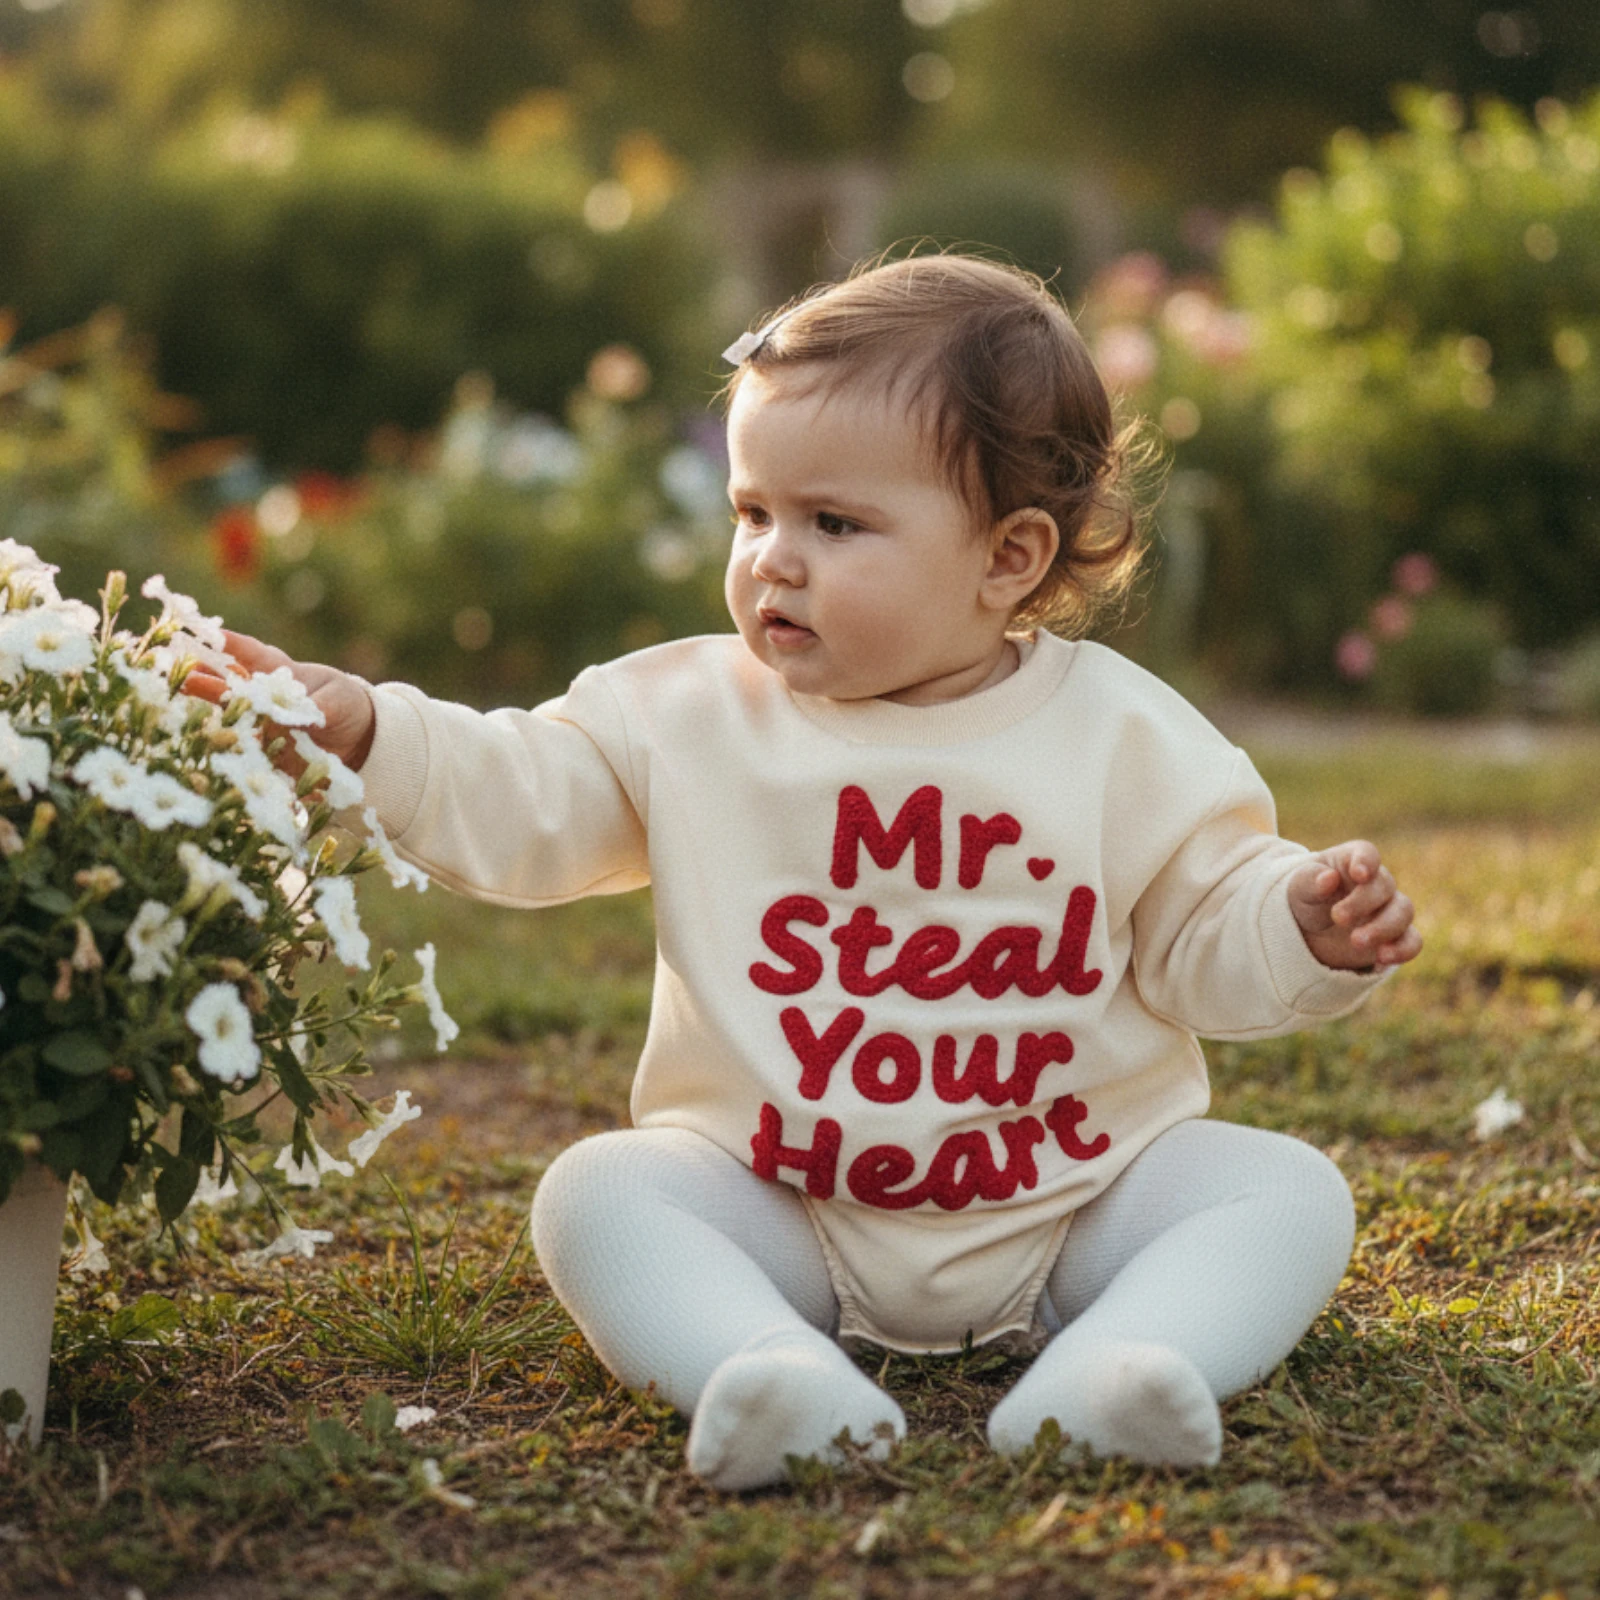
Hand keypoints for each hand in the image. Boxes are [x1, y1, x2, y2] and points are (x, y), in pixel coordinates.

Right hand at [183, 630, 376, 771]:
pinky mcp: (265, 753)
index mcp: (280, 673)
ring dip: (207, 710)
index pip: (252, 654)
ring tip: (182, 701)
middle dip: (203, 678)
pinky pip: (245, 751)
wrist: (359, 739)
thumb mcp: (338, 700)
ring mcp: (261, 725)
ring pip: (229, 715)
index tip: (209, 632)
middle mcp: (263, 698)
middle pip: (229, 685)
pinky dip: (229, 748)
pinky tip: (209, 747)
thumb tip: (301, 716)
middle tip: (177, 671)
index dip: (231, 643)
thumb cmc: (344, 703)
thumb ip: (319, 707)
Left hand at [1286, 840, 1420, 971]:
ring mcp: (1389, 909)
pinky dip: (1402, 949)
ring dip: (1383, 928)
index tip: (1359, 874)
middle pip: (1384, 885)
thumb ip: (1310, 881)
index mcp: (1352, 861)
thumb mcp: (1298, 888)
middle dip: (1363, 903)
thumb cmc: (1305, 899)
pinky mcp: (1395, 937)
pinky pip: (1412, 941)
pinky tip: (1383, 958)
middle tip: (1338, 918)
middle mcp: (1377, 882)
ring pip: (1403, 912)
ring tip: (1356, 942)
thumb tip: (1329, 878)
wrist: (1309, 932)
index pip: (1367, 853)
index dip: (1366, 862)